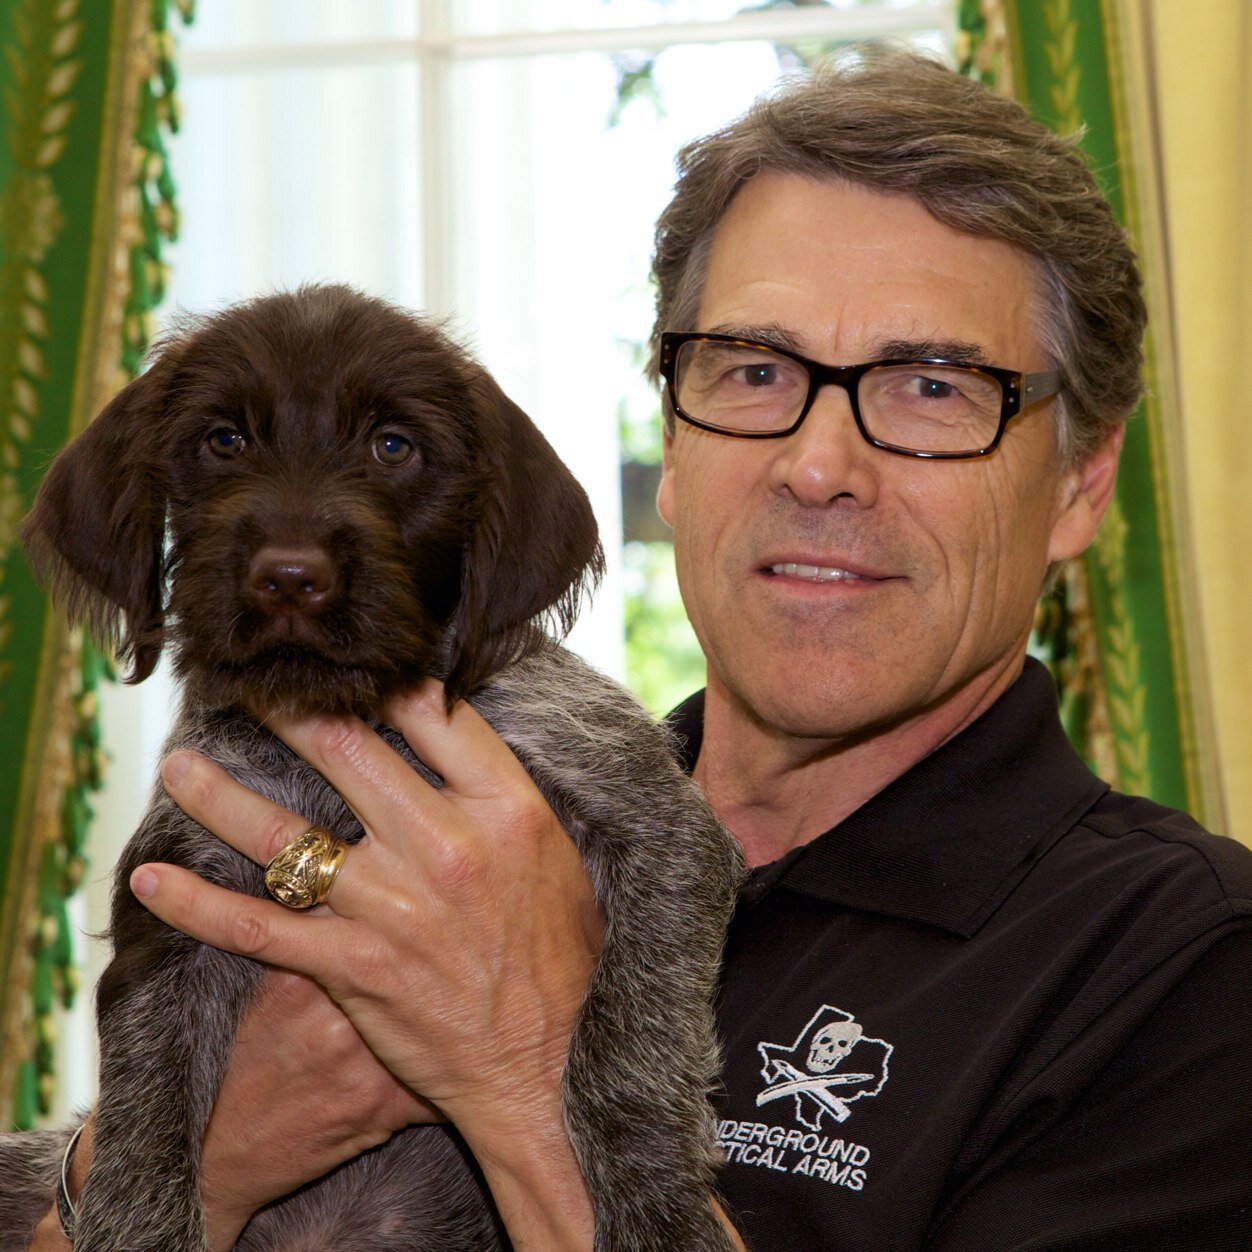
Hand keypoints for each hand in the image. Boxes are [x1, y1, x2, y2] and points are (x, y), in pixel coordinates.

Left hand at [131, 680, 603, 1248]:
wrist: (551, 1066)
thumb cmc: (563, 958)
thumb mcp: (557, 857)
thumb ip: (504, 794)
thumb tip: (452, 731)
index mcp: (506, 810)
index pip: (432, 715)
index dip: (382, 680)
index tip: (347, 667)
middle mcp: (445, 846)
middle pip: (349, 752)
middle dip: (289, 710)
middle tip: (249, 685)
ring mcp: (392, 906)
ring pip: (285, 834)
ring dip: (219, 794)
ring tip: (177, 762)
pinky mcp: (352, 967)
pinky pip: (258, 928)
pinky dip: (196, 905)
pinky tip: (146, 882)